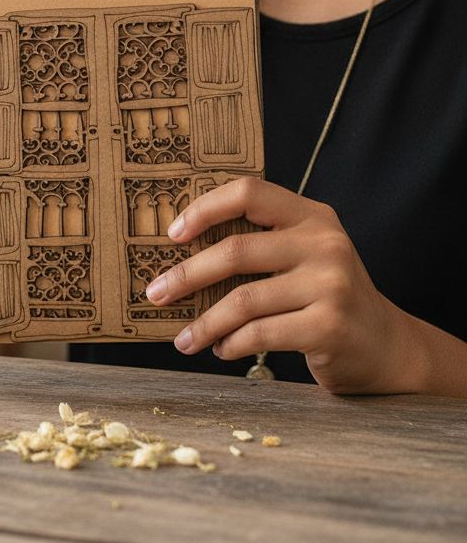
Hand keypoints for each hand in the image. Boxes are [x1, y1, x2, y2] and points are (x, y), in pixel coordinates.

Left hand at [142, 178, 409, 393]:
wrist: (388, 347)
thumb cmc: (326, 297)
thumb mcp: (304, 255)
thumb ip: (261, 243)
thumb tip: (179, 252)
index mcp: (312, 215)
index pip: (248, 192)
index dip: (204, 208)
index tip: (173, 233)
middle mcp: (325, 243)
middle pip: (235, 251)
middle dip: (186, 275)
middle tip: (155, 293)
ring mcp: (330, 285)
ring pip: (243, 300)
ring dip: (204, 323)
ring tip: (184, 339)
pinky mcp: (330, 326)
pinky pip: (260, 333)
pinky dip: (231, 344)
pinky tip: (222, 350)